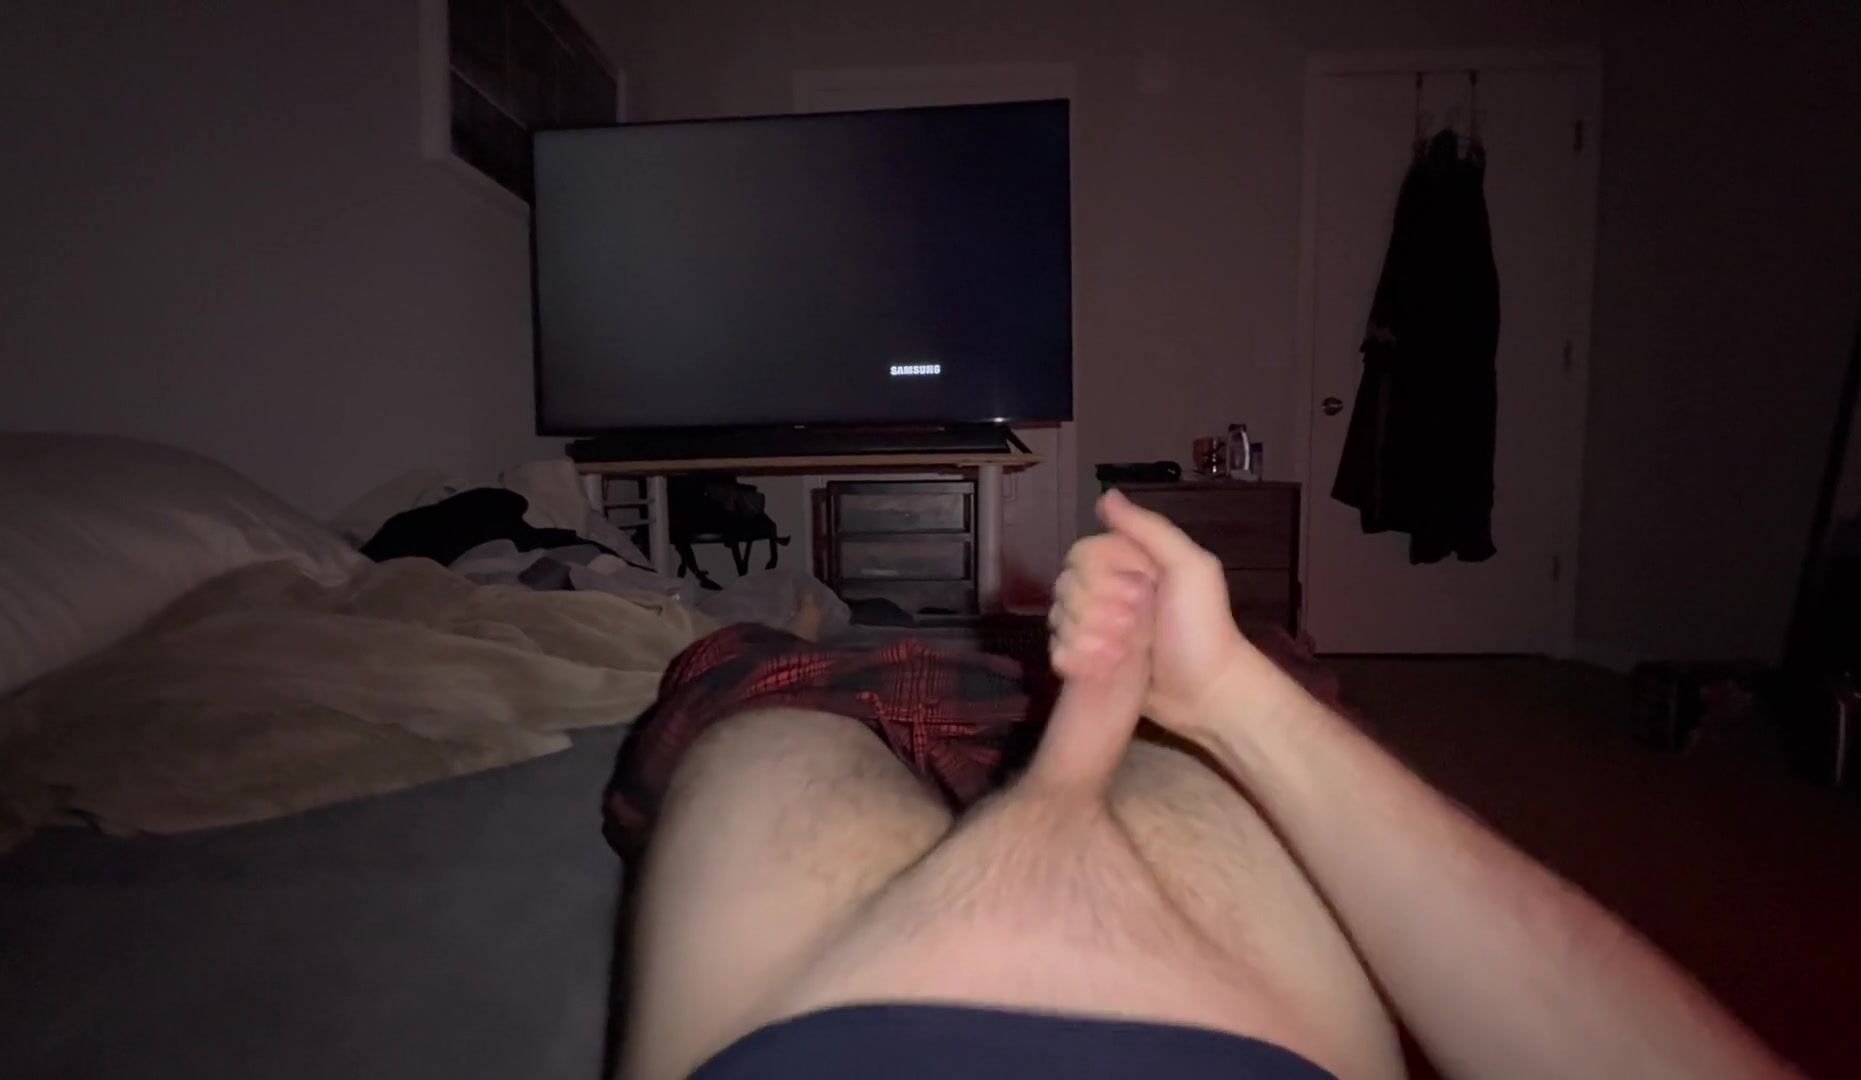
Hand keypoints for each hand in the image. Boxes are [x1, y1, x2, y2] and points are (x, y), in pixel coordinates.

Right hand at [1050, 490, 1260, 743]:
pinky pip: (1059, 648)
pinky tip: (1102, 669)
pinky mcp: (1090, 660)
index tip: (1137, 595)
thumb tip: (1106, 495)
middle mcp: (1110, 591)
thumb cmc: (1201, 629)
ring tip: (1121, 655)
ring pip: (1059, 618)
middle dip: (1094, 612)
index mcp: (1131, 564)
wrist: (1206, 694)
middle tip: (1134, 630)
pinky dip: (1074, 658)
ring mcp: (1098, 627)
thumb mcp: (1190, 569)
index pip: (1081, 555)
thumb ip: (1150, 530)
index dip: (1099, 576)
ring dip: (1086, 637)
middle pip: (1064, 586)